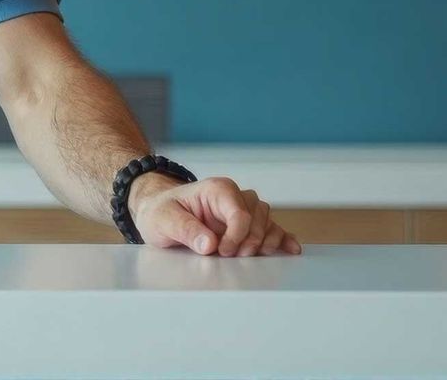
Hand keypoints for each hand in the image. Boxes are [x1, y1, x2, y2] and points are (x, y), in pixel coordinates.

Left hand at [129, 174, 301, 256]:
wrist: (157, 212)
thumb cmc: (160, 212)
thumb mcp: (164, 220)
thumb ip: (186, 230)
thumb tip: (209, 244)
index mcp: (217, 189)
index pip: (240, 212)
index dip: (236, 235)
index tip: (223, 251)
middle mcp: (233, 197)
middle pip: (258, 217)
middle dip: (250, 240)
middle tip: (233, 257)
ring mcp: (242, 210)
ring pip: (267, 222)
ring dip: (265, 241)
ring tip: (256, 256)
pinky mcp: (245, 225)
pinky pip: (271, 228)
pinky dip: (281, 238)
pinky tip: (290, 249)